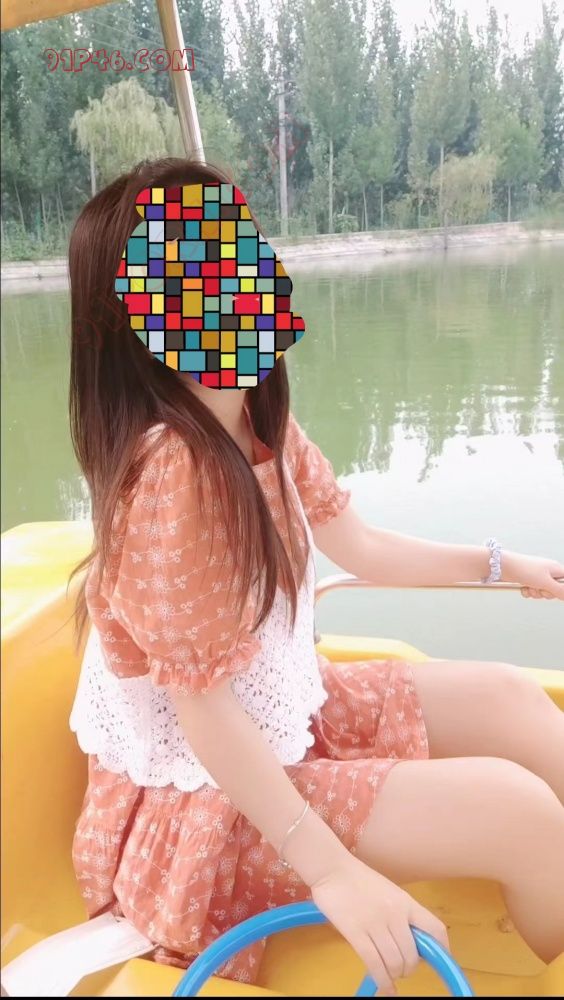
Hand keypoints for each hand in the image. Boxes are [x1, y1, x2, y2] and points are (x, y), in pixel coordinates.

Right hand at [311, 854, 448, 994]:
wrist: (332, 868)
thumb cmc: (359, 880)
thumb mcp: (388, 892)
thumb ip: (401, 914)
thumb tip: (411, 941)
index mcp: (406, 902)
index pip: (435, 929)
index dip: (442, 950)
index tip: (438, 961)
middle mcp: (395, 914)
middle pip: (413, 955)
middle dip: (409, 968)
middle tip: (401, 968)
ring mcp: (375, 923)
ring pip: (395, 963)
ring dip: (395, 975)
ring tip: (389, 974)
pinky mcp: (356, 932)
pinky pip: (374, 963)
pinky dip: (381, 980)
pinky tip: (383, 985)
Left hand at [502, 552, 563, 600]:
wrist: (504, 566)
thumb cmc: (524, 569)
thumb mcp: (546, 582)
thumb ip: (560, 590)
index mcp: (555, 569)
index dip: (561, 590)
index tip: (555, 592)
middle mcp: (548, 572)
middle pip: (555, 590)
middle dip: (546, 593)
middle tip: (540, 588)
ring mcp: (538, 576)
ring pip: (543, 592)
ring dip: (535, 592)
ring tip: (530, 586)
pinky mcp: (529, 580)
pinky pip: (533, 591)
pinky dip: (528, 591)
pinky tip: (524, 587)